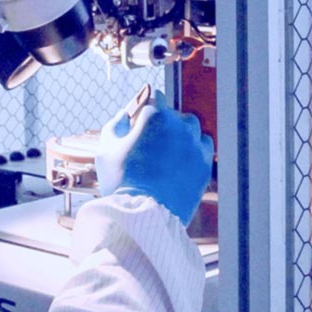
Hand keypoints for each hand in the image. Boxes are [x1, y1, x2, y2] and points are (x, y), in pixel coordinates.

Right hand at [94, 87, 214, 224]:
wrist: (145, 214)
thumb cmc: (121, 180)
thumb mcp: (106, 149)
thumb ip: (114, 125)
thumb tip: (124, 115)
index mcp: (155, 115)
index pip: (155, 97)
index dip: (146, 107)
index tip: (141, 119)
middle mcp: (179, 125)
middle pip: (174, 114)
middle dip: (163, 123)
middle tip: (151, 142)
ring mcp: (195, 144)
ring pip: (191, 129)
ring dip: (181, 135)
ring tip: (167, 152)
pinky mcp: (205, 163)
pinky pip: (203, 147)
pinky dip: (194, 150)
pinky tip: (181, 162)